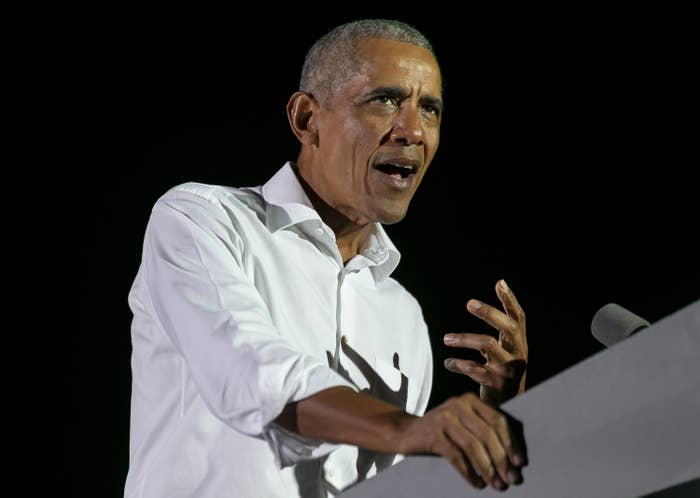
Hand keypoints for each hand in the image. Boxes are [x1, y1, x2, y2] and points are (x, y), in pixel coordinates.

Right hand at [397, 391, 526, 489]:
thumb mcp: (463, 421)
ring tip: (496, 485)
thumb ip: (483, 428)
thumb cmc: (442, 430)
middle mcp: (458, 405)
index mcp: (470, 400)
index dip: (511, 442)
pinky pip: (457, 457)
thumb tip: (512, 456)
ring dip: (488, 469)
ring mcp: (444, 418)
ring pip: (473, 446)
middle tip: (511, 478)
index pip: (497, 420)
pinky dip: (469, 473)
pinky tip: (477, 484)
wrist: (407, 431)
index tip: (520, 462)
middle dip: (502, 459)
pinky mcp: (433, 434)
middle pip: (487, 434)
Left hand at [443, 279, 527, 405]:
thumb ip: (502, 325)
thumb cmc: (504, 371)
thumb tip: (501, 284)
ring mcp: (507, 369)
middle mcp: (518, 354)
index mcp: (519, 344)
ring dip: (464, 338)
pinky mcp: (495, 384)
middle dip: (489, 313)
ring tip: (446, 338)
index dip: (510, 300)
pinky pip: (473, 369)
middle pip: (507, 328)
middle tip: (469, 303)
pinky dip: (458, 364)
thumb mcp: (506, 349)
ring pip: (487, 345)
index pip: (519, 318)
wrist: (509, 408)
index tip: (500, 283)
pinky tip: (448, 362)